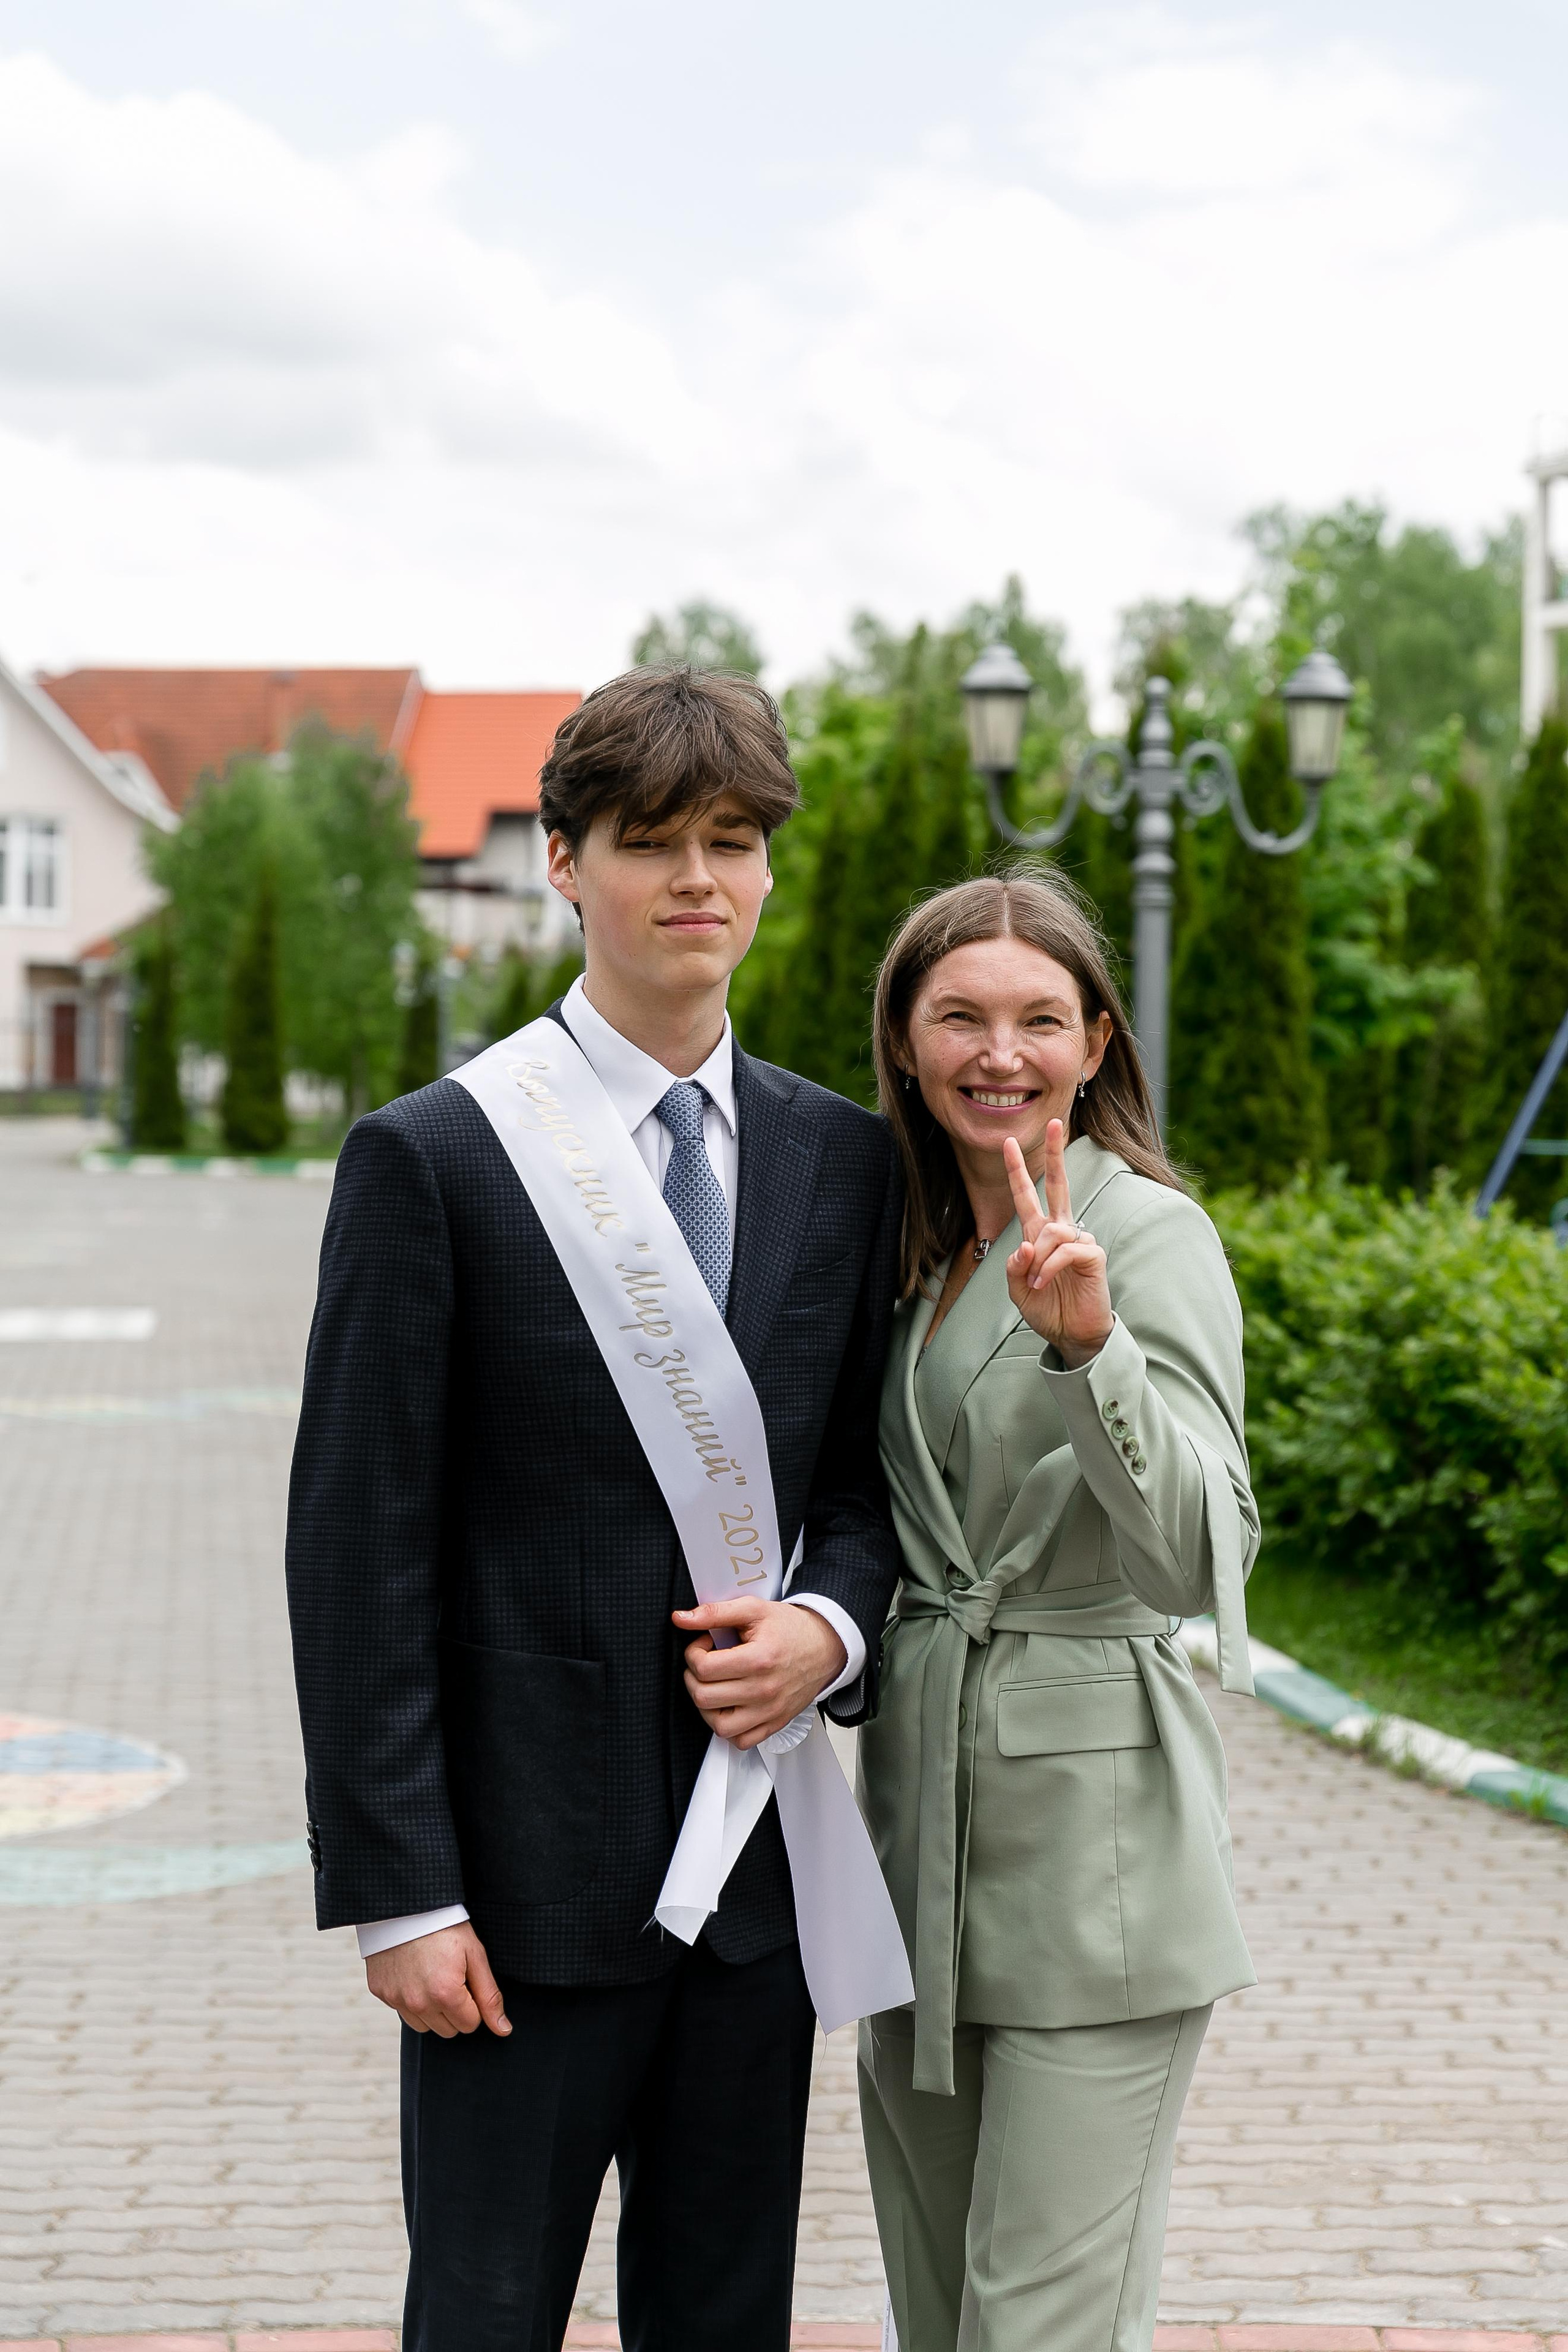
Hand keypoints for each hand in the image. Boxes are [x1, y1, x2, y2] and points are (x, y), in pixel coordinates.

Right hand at [366, 1922, 510, 2038]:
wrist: (406, 1904)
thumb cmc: (444, 1926)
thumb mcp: (474, 1955)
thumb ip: (489, 1996)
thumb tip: (503, 2029)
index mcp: (445, 1994)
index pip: (470, 2024)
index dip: (474, 2003)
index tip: (467, 1980)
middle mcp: (418, 2003)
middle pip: (448, 2030)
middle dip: (456, 2009)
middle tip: (452, 1977)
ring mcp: (396, 1999)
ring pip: (425, 2026)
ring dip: (433, 2010)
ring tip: (433, 1977)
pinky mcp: (381, 1993)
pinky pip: (403, 2011)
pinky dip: (411, 1999)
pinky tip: (414, 1974)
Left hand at [673, 1596, 846, 1750]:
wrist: (824, 1646)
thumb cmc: (790, 1629)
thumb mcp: (753, 1609)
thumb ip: (715, 1613)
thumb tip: (680, 1618)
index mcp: (758, 1659)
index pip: (704, 1668)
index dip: (694, 1653)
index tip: (703, 1645)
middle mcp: (764, 1690)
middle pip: (705, 1697)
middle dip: (694, 1677)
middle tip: (705, 1664)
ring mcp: (770, 1711)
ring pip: (719, 1725)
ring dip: (706, 1706)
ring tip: (713, 1686)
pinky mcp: (775, 1723)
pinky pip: (742, 1741)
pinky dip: (729, 1728)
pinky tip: (729, 1707)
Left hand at [1003, 1123, 1113, 1366]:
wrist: (1072, 1334)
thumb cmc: (1047, 1309)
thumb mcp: (1018, 1289)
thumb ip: (1014, 1266)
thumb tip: (1024, 1245)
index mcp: (1039, 1234)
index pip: (1027, 1196)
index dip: (1017, 1171)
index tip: (1008, 1143)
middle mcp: (1061, 1230)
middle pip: (1058, 1184)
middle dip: (1055, 1153)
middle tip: (1055, 1123)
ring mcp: (1079, 1239)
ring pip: (1050, 1230)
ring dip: (1037, 1259)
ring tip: (1037, 1283)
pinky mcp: (1093, 1254)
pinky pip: (1065, 1249)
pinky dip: (1049, 1267)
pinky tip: (1044, 1283)